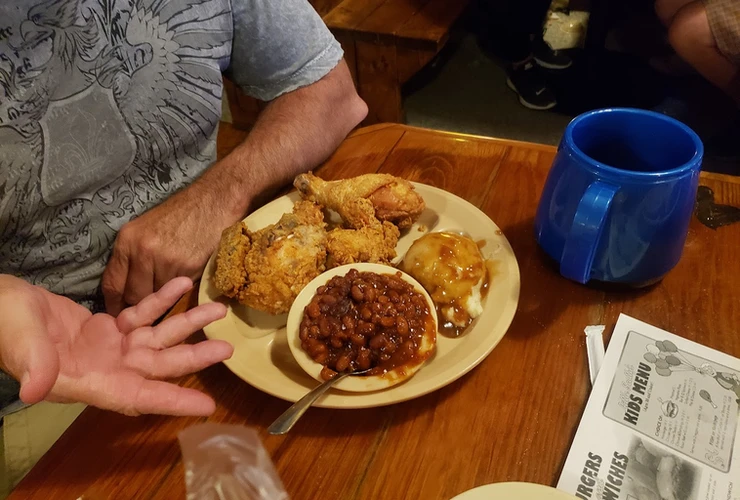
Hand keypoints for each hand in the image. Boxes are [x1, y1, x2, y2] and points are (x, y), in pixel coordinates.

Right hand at [0, 276, 231, 415]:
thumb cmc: (5, 325)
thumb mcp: (19, 343)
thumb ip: (33, 365)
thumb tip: (36, 391)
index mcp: (89, 381)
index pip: (137, 397)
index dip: (172, 402)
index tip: (207, 406)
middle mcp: (106, 368)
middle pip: (158, 366)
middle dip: (193, 358)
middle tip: (227, 347)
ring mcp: (109, 347)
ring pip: (157, 337)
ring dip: (186, 324)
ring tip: (217, 310)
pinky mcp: (106, 327)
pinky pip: (141, 313)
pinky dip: (161, 300)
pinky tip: (181, 284)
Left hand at [102, 186, 235, 314]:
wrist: (213, 202)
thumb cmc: (180, 215)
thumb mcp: (146, 230)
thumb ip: (132, 257)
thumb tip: (126, 290)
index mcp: (127, 241)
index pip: (111, 284)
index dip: (114, 305)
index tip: (119, 316)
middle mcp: (142, 252)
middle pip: (134, 295)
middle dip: (139, 306)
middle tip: (146, 312)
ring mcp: (166, 261)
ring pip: (158, 296)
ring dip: (163, 299)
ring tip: (170, 294)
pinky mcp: (188, 268)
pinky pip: (179, 291)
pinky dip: (181, 291)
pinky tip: (185, 284)